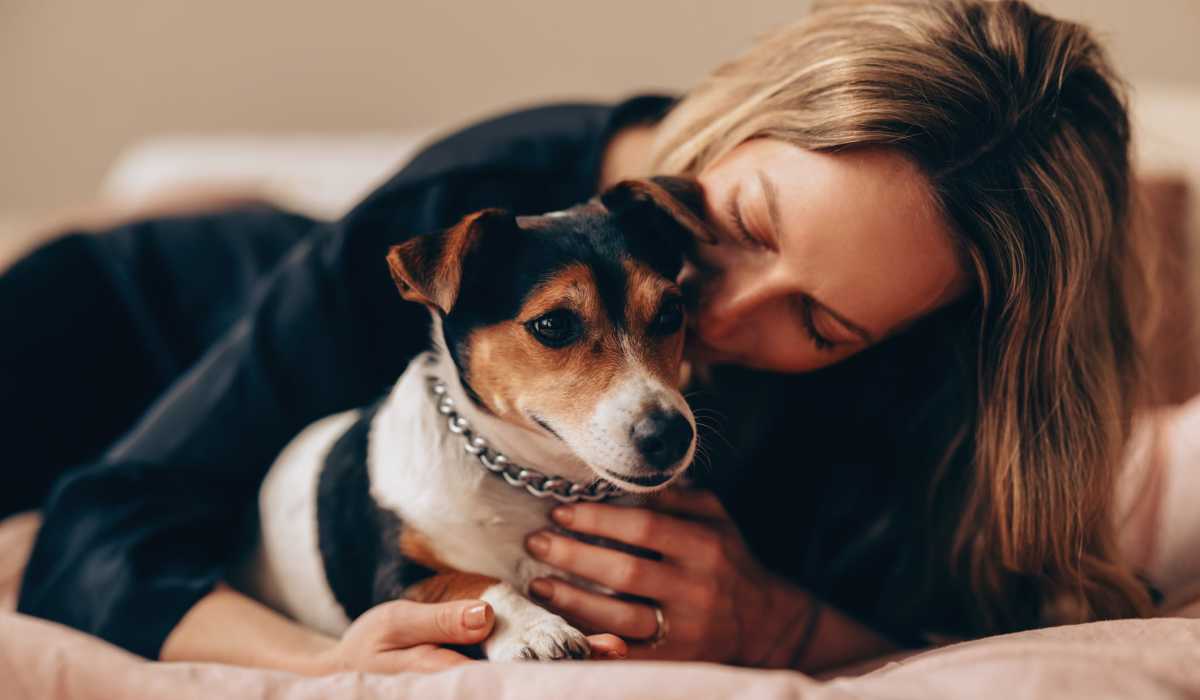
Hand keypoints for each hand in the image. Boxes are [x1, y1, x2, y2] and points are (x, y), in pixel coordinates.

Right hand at [314, 598, 627, 673]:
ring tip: (613, 650)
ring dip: (569, 668)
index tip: (587, 650)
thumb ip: (439, 622)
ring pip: (526, 682)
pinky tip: (583, 654)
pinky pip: (513, 677)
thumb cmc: (369, 649)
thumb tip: (484, 616)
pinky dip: (547, 665)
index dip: (549, 662)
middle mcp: (467, 691)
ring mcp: (473, 690)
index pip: (507, 676)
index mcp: (446, 681)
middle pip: (527, 682)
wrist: (345, 681)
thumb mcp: (395, 625)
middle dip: (571, 668)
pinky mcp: (474, 685)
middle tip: (615, 649)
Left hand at [523, 489, 814, 664]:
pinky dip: (595, 644)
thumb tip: (628, 473)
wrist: (766, 625)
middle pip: (624, 572)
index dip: (597, 519)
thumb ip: (676, 495)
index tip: (560, 510)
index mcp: (704, 546)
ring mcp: (685, 630)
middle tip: (535, 542)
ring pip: (619, 617)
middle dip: (573, 556)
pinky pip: (627, 654)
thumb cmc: (729, 560)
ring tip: (539, 585)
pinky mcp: (675, 661)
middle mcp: (696, 588)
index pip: (644, 527)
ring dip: (572, 601)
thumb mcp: (715, 518)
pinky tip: (564, 631)